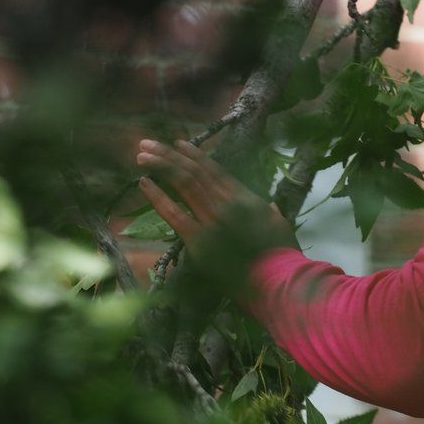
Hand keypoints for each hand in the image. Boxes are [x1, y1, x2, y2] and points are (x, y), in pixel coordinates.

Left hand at [136, 138, 292, 270]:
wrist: (276, 281)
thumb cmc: (282, 254)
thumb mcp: (280, 224)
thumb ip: (270, 212)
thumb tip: (270, 207)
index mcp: (244, 197)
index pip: (214, 169)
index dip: (194, 154)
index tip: (178, 143)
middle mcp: (225, 202)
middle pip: (192, 172)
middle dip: (168, 155)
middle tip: (147, 143)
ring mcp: (211, 220)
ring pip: (182, 184)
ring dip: (160, 167)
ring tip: (142, 155)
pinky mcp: (199, 240)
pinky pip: (174, 214)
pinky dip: (157, 197)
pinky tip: (144, 183)